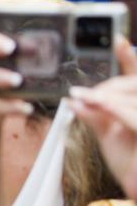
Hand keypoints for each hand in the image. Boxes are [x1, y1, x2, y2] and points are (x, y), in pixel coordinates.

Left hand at [69, 37, 136, 197]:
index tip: (117, 40)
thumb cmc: (130, 165)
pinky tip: (95, 103)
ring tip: (83, 97)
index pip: (136, 77)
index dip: (129, 57)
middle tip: (83, 93)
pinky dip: (113, 107)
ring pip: (132, 98)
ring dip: (108, 96)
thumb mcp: (109, 136)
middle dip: (111, 85)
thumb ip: (96, 115)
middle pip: (134, 84)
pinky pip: (133, 115)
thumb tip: (75, 100)